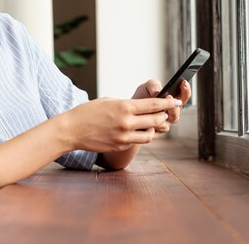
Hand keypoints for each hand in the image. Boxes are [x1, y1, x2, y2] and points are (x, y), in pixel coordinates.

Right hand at [62, 97, 180, 152]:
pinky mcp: (120, 146)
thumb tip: (143, 107)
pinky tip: (137, 131)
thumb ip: (127, 104)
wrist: (72, 129)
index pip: (153, 105)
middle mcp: (126, 122)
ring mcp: (123, 136)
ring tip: (151, 124)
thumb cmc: (90, 112)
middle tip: (166, 113)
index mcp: (124, 107)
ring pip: (149, 135)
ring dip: (153, 129)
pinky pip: (136, 142)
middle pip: (155, 120)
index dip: (167, 103)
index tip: (176, 101)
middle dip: (164, 116)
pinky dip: (140, 136)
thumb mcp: (110, 101)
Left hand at [131, 79, 191, 133]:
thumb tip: (158, 92)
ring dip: (160, 115)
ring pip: (166, 123)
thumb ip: (153, 85)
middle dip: (173, 106)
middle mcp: (171, 115)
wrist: (128, 112)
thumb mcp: (146, 87)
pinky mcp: (154, 134)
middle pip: (176, 113)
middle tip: (169, 96)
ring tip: (153, 108)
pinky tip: (144, 119)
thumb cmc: (141, 97)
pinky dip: (150, 124)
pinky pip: (155, 131)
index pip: (184, 97)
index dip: (186, 90)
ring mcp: (163, 125)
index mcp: (172, 102)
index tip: (184, 82)